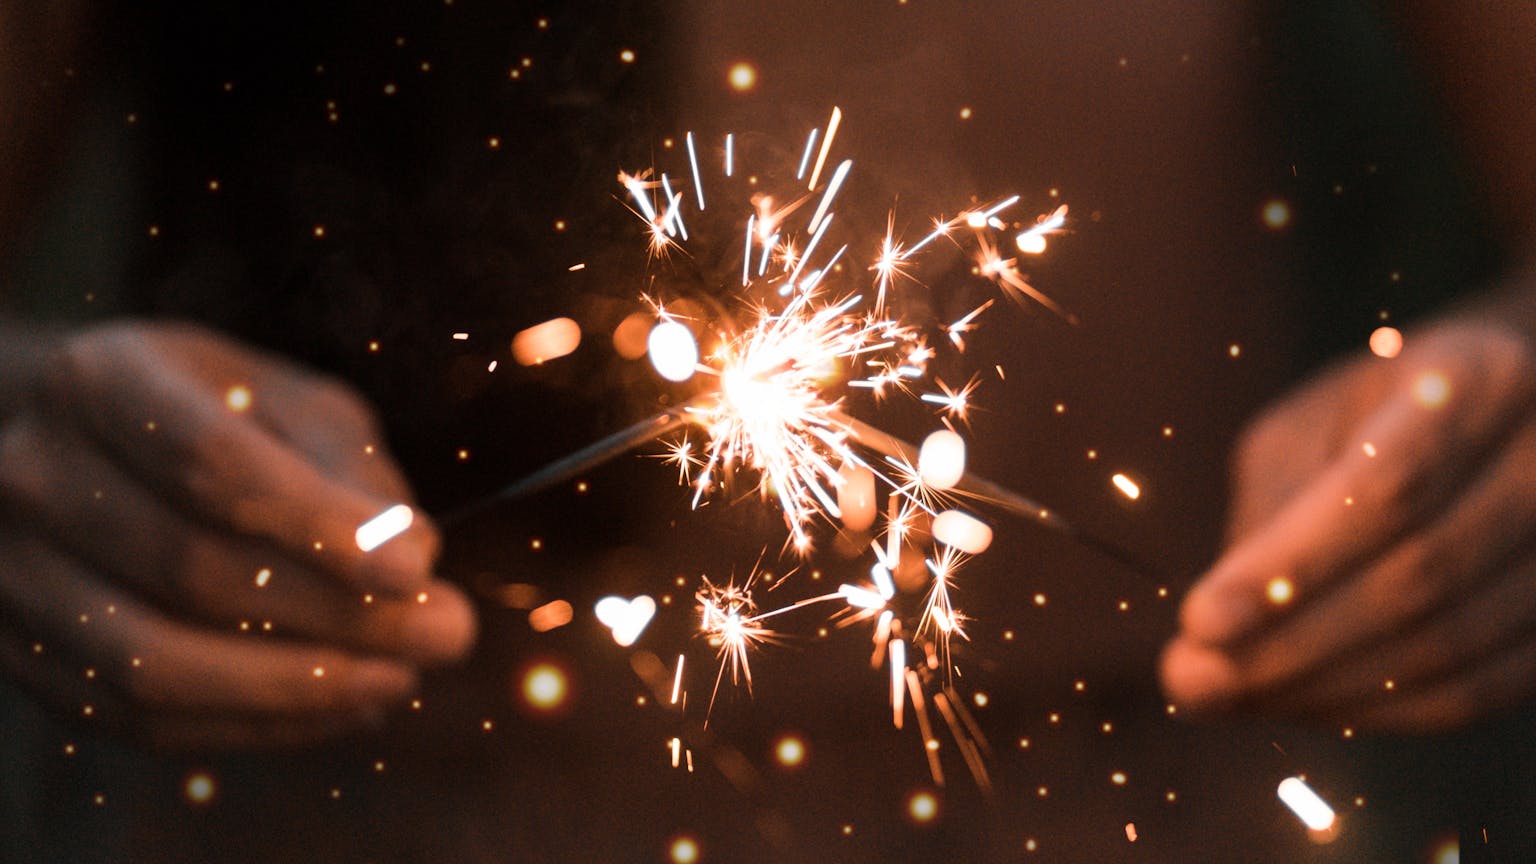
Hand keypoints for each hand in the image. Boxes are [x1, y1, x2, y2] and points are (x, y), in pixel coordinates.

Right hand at [0, 321, 475, 749]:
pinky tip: (342, 708)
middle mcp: (36, 475)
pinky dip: (252, 726)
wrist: (82, 450)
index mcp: (103, 382)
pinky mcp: (23, 656)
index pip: (213, 466)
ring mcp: (12, 573)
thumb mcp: (289, 401)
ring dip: (298, 689)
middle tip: (448, 635)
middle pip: (194, 570)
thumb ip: (352, 468)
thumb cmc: (216, 415)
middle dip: (338, 616)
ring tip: (402, 679)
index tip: (416, 573)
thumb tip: (414, 558)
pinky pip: (137, 720)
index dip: (320, 528)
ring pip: (156, 662)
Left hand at [1161, 318, 1535, 732]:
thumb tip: (1217, 637)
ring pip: (1449, 646)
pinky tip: (1302, 705)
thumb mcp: (1310, 427)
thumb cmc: (1378, 416)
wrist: (1507, 418)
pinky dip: (1380, 711)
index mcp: (1475, 383)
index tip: (1199, 622)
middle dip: (1290, 644)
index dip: (1291, 566)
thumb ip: (1272, 510)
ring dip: (1324, 688)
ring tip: (1229, 696)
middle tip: (1192, 682)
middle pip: (1419, 578)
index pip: (1385, 491)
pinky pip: (1477, 691)